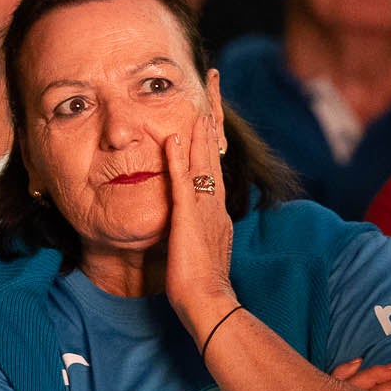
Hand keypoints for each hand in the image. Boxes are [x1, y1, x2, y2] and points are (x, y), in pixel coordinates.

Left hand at [161, 109, 235, 338]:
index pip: (214, 165)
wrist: (210, 304)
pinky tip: (175, 138)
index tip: (209, 111)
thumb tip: (189, 224)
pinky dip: (180, 160)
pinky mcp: (188, 220)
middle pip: (213, 153)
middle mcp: (214, 204)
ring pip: (203, 162)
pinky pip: (184, 184)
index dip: (211, 137)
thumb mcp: (199, 249)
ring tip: (197, 101)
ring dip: (199, 131)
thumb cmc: (202, 285)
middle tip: (213, 87)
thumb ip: (196, 231)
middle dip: (211, 119)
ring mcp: (204, 210)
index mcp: (215, 211)